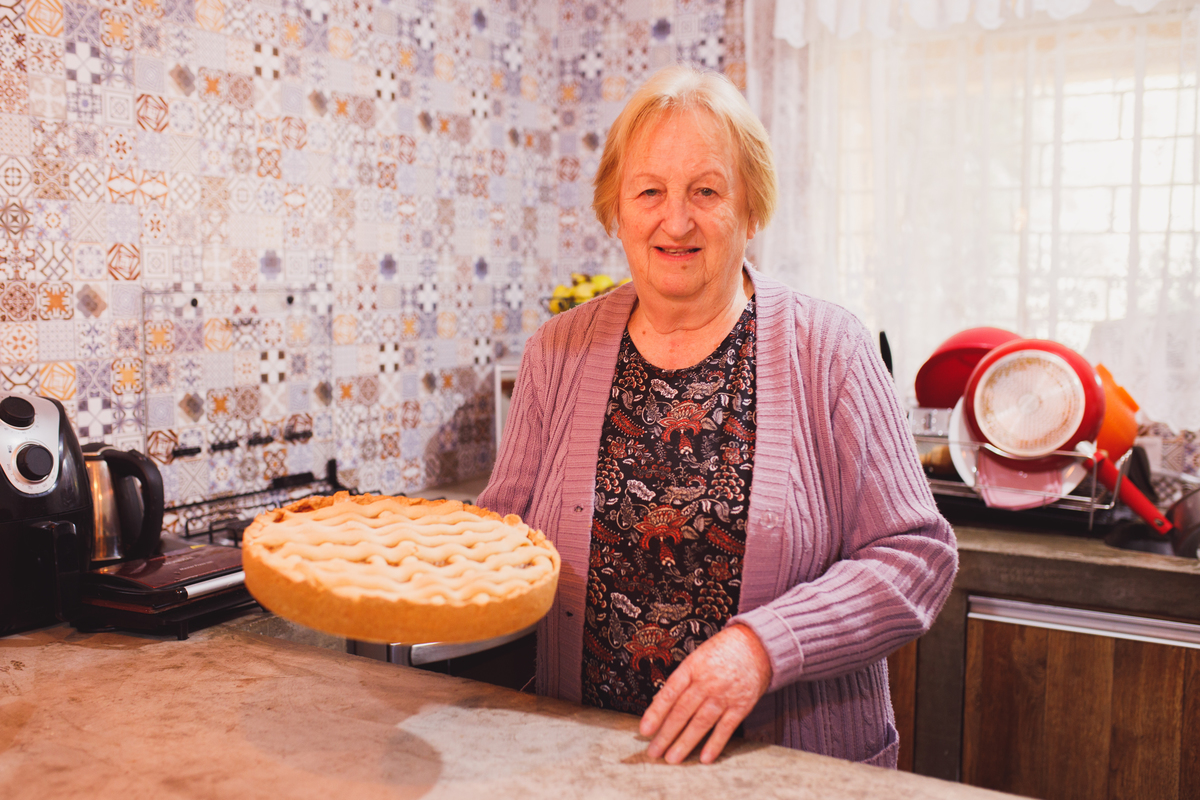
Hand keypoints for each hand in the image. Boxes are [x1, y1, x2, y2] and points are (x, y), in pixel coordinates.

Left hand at [639, 623, 772, 763]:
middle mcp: (707, 682)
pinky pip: (726, 728)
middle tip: (653, 752)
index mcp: (692, 668)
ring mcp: (724, 695)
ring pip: (701, 723)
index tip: (644, 730)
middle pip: (682, 712)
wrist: (757, 645)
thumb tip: (661, 703)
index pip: (669, 693)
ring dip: (685, 743)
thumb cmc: (721, 651)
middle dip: (666, 734)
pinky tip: (704, 758)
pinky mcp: (741, 706)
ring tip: (672, 759)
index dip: (656, 713)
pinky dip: (715, 744)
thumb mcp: (697, 657)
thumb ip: (682, 680)